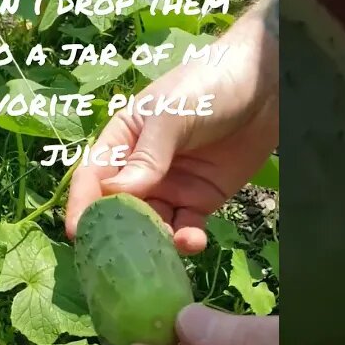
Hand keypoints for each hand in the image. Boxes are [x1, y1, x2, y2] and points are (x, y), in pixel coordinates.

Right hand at [64, 0, 277, 255]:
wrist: (265, 85)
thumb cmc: (207, 86)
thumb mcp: (171, 115)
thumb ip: (147, 156)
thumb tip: (115, 194)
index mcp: (122, 141)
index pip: (92, 177)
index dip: (82, 205)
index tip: (78, 232)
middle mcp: (140, 169)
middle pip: (119, 209)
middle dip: (117, 234)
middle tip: (118, 258)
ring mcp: (171, 187)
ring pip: (152, 225)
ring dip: (153, 242)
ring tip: (160, 251)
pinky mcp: (201, 200)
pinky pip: (186, 228)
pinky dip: (186, 241)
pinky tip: (190, 242)